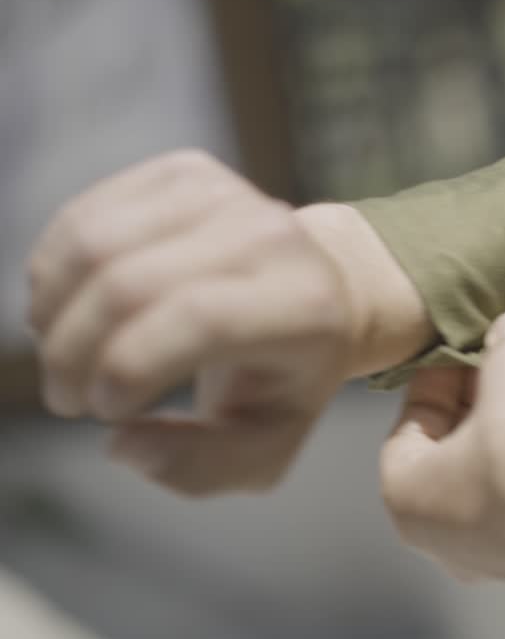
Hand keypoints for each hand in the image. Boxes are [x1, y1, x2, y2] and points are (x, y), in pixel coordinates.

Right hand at [26, 150, 427, 495]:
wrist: (319, 291)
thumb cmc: (285, 379)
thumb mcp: (264, 445)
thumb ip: (200, 466)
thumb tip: (122, 444)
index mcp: (304, 306)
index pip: (197, 320)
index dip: (128, 366)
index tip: (103, 411)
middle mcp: (271, 237)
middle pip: (131, 284)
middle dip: (73, 353)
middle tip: (67, 398)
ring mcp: (227, 194)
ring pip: (94, 243)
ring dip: (52, 313)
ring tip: (63, 358)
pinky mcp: (184, 171)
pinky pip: (85, 216)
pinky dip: (54, 272)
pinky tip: (67, 313)